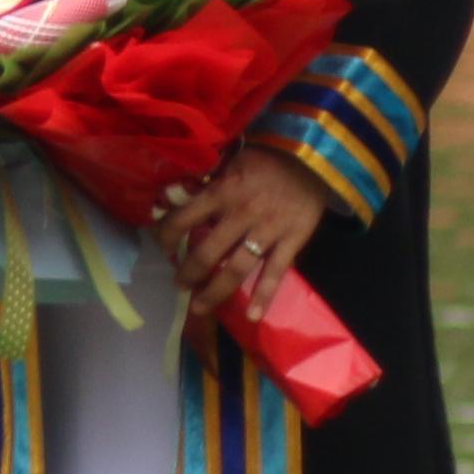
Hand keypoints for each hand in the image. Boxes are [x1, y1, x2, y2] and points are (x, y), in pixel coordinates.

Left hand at [155, 148, 333, 324]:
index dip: (166, 237)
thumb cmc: (265, 159)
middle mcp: (240, 215)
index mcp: (221, 193)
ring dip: (215, 291)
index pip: (182, 219)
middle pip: (206, 252)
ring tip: (199, 306)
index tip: (161, 248)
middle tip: (179, 285)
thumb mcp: (229, 164)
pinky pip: (276, 273)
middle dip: (189, 273)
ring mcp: (267, 231)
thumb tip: (174, 199)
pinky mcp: (293, 241)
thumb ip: (207, 185)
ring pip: (236, 268)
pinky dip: (264, 296)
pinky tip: (253, 317)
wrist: (312, 156)